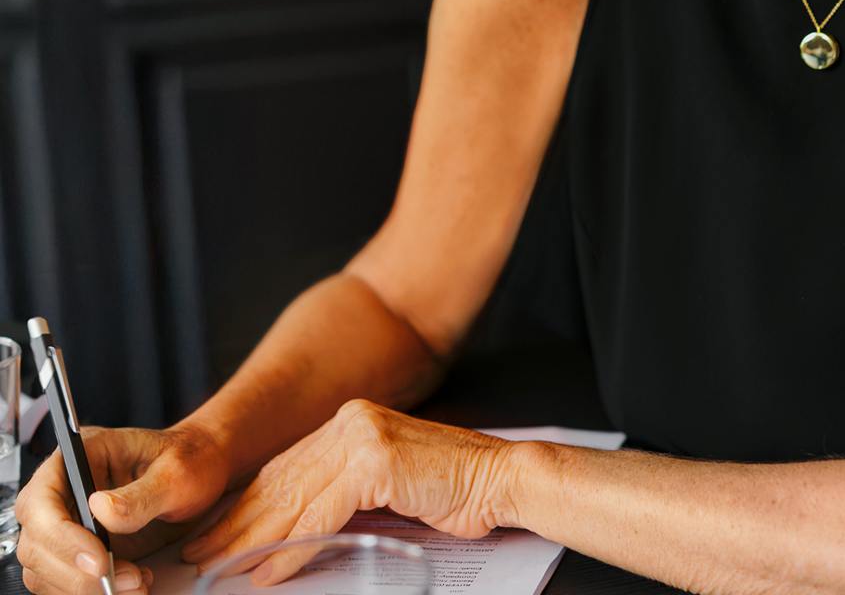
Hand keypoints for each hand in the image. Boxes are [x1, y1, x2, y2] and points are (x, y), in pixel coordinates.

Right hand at [13, 422, 230, 594]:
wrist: (205, 471)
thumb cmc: (191, 458)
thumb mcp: (177, 471)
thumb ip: (141, 494)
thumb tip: (101, 509)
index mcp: (81, 454)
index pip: (40, 501)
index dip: (60, 536)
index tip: (98, 560)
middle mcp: (66, 490)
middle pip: (36, 545)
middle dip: (75, 573)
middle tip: (119, 581)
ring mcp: (69, 523)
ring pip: (46, 572)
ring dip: (86, 589)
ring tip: (136, 582)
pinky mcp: (80, 551)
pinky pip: (66, 584)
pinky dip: (94, 593)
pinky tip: (133, 583)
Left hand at [178, 400, 521, 584]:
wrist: (499, 479)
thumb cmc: (450, 490)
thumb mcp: (384, 486)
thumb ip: (341, 493)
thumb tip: (290, 529)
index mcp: (352, 420)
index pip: (286, 467)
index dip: (245, 503)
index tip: (213, 532)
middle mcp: (352, 420)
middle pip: (281, 480)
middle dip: (236, 523)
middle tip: (198, 555)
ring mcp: (362, 437)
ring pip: (293, 498)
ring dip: (252, 540)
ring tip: (219, 568)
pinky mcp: (375, 462)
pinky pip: (319, 516)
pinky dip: (289, 549)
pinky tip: (266, 571)